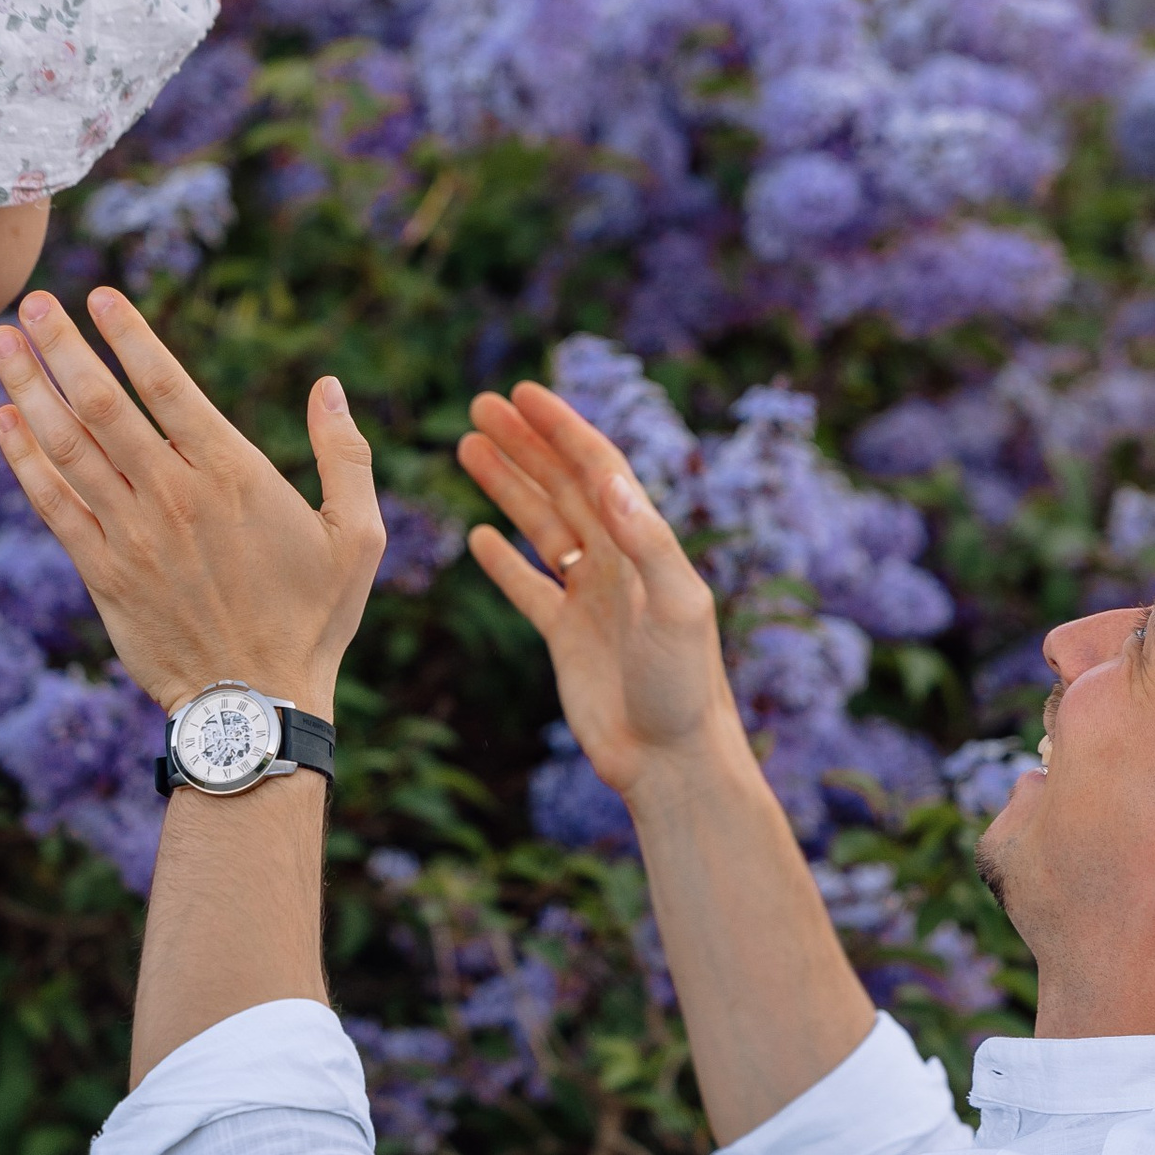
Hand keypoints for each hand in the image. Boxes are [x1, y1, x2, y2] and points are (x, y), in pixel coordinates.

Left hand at [0, 287, 382, 717]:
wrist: (255, 705)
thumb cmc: (314, 619)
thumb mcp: (358, 536)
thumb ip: (344, 455)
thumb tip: (329, 386)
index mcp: (234, 474)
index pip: (167, 384)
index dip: (128, 335)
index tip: (99, 295)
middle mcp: (174, 494)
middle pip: (102, 403)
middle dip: (61, 347)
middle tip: (29, 302)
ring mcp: (132, 534)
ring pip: (67, 446)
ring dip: (28, 388)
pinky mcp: (103, 572)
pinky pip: (52, 503)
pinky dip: (23, 459)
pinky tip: (3, 420)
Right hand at [457, 382, 742, 796]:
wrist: (672, 761)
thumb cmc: (685, 687)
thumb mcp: (678, 606)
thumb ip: (649, 543)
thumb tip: (611, 481)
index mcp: (644, 545)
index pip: (598, 469)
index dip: (561, 429)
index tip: (523, 393)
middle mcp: (617, 563)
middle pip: (563, 486)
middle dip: (525, 444)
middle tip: (480, 405)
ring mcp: (590, 599)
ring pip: (541, 526)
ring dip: (508, 486)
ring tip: (469, 446)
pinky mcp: (566, 638)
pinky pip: (529, 587)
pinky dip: (504, 561)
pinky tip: (479, 535)